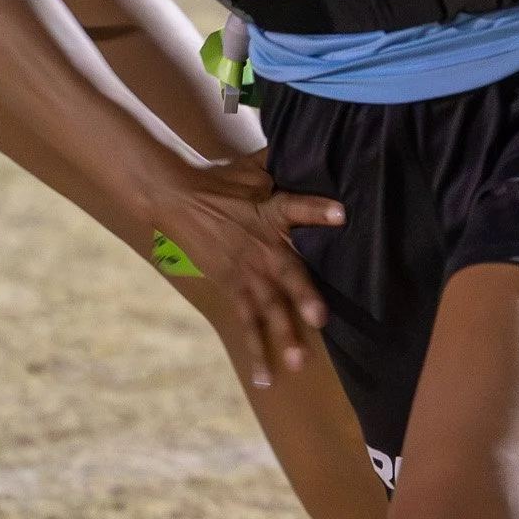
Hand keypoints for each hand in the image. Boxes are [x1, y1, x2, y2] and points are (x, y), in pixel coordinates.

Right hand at [153, 159, 344, 388]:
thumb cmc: (220, 180)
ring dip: (283, 334)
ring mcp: (246, 272)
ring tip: (298, 362)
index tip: (341, 214)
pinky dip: (256, 351)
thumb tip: (308, 139)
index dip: (318, 210)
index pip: (298, 207)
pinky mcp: (232, 287)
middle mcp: (263, 246)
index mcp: (271, 212)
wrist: (177, 197)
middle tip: (319, 318)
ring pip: (268, 307)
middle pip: (287, 272)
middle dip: (302, 295)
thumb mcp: (253, 167)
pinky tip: (266, 379)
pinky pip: (246, 323)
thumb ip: (281, 162)